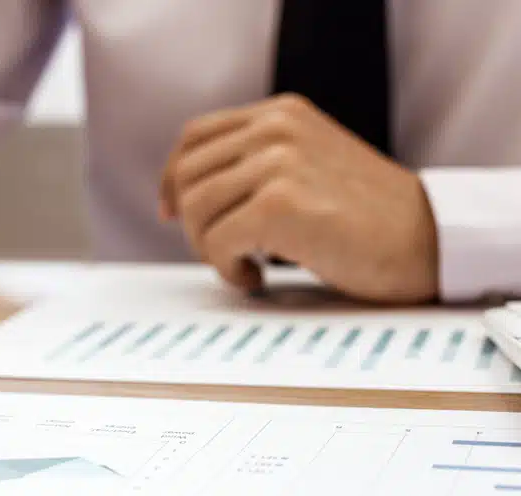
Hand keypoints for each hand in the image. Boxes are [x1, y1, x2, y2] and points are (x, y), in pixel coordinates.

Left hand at [160, 94, 438, 303]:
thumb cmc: (367, 216)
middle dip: (193, 224)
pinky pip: (216, 242)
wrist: (426, 241)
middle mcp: (275, 129)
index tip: (169, 212)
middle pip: (188, 177)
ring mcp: (277, 163)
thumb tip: (184, 195)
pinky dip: (227, 270)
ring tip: (245, 266)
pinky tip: (258, 279)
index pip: (195, 137)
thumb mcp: (308, 164)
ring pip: (195, 211)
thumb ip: (256, 164)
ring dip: (210, 249)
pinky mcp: (279, 204)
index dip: (172, 178)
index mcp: (280, 115)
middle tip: (224, 252)